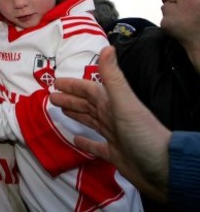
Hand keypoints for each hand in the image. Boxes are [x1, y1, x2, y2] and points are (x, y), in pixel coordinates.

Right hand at [51, 46, 169, 201]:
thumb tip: (107, 46)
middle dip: (70, 99)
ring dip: (75, 114)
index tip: (56, 82)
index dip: (73, 85)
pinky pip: (96, 146)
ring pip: (90, 120)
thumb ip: (113, 77)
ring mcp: (113, 135)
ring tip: (60, 111)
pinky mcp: (114, 154)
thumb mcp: (124, 103)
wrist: (163, 168)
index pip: (88, 89)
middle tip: (52, 97)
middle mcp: (112, 117)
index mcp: (112, 103)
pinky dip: (85, 142)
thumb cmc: (142, 133)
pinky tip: (75, 140)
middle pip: (87, 104)